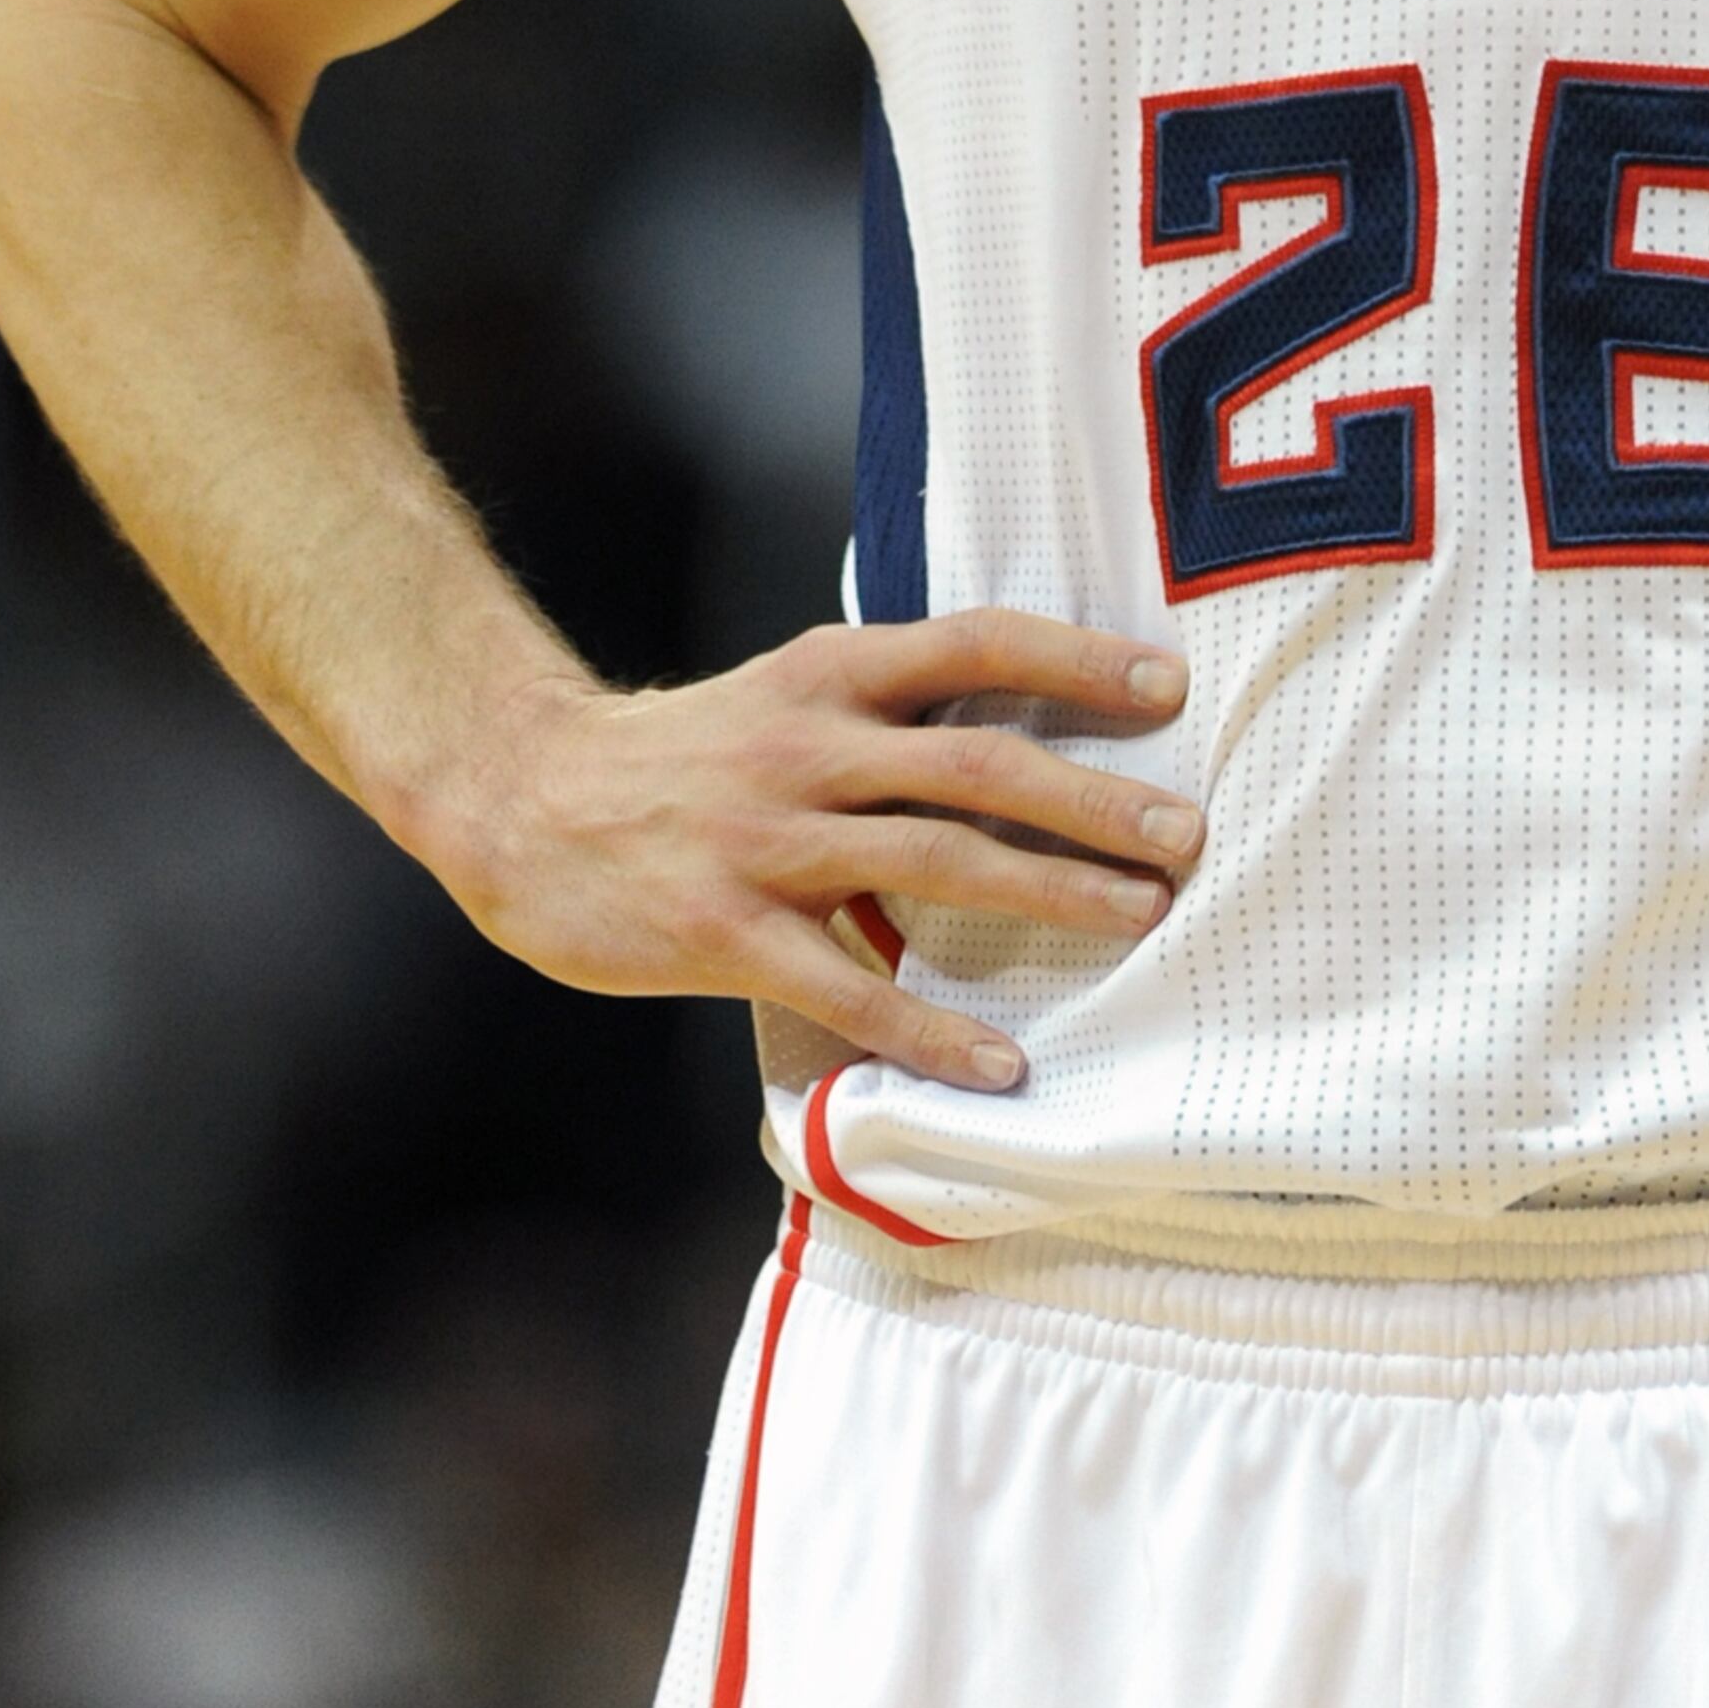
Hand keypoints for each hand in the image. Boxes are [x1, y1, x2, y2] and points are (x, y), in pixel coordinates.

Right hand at [429, 607, 1201, 1096]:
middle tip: (1187, 835)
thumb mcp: (786, 693)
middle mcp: (807, 745)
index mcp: (829, 672)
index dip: (1075, 659)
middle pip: (977, 760)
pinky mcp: (724, 930)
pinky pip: (848, 988)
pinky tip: (1001, 1064)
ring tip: (1140, 921)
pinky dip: (932, 1031)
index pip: (975, 643)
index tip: (1169, 688)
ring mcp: (766, 840)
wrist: (521, 796)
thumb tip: (1023, 729)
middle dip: (1093, 797)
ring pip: (933, 861)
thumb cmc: (684, 756)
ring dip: (1048, 892)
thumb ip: (886, 708)